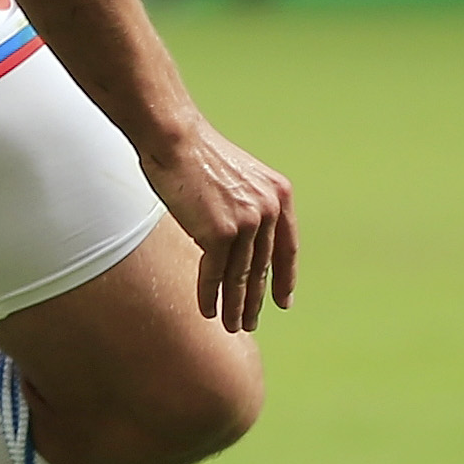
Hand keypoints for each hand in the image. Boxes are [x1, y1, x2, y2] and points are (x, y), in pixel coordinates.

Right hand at [138, 117, 296, 334]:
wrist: (175, 139)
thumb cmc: (197, 155)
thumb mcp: (238, 180)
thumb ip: (247, 208)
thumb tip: (242, 245)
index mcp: (280, 196)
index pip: (287, 248)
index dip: (285, 278)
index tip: (284, 302)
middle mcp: (269, 210)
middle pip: (262, 267)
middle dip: (256, 300)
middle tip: (251, 322)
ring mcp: (247, 222)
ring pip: (240, 276)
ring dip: (234, 305)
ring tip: (231, 324)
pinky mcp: (220, 232)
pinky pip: (215, 273)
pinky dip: (209, 295)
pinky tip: (207, 310)